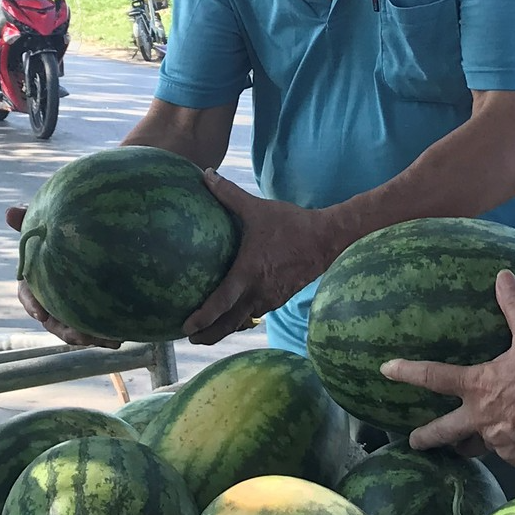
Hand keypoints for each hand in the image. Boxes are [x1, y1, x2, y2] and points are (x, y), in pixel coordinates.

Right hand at [6, 206, 120, 347]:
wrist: (88, 239)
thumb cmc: (59, 232)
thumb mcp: (45, 225)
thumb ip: (29, 220)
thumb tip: (10, 211)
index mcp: (36, 281)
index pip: (28, 296)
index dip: (32, 305)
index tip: (41, 314)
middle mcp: (51, 300)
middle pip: (53, 322)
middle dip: (65, 331)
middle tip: (79, 335)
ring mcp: (70, 310)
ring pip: (75, 331)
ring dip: (88, 338)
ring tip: (107, 340)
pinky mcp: (89, 314)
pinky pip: (94, 329)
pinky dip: (104, 335)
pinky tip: (119, 338)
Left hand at [183, 169, 339, 345]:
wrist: (328, 239)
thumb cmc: (292, 224)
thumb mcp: (257, 209)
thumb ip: (228, 194)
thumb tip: (205, 174)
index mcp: (248, 273)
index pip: (220, 303)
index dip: (202, 317)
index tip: (186, 327)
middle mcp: (258, 292)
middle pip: (229, 324)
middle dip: (209, 334)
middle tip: (190, 339)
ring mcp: (271, 298)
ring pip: (243, 320)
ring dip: (225, 328)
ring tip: (208, 331)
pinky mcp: (281, 297)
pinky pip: (256, 312)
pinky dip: (242, 317)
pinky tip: (236, 312)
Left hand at [387, 270, 514, 468]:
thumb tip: (503, 275)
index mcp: (480, 388)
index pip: (434, 378)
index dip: (407, 371)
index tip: (386, 369)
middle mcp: (483, 420)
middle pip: (445, 432)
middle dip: (426, 437)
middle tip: (413, 441)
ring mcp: (502, 445)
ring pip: (479, 446)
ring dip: (472, 443)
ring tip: (469, 444)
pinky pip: (512, 454)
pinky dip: (513, 446)